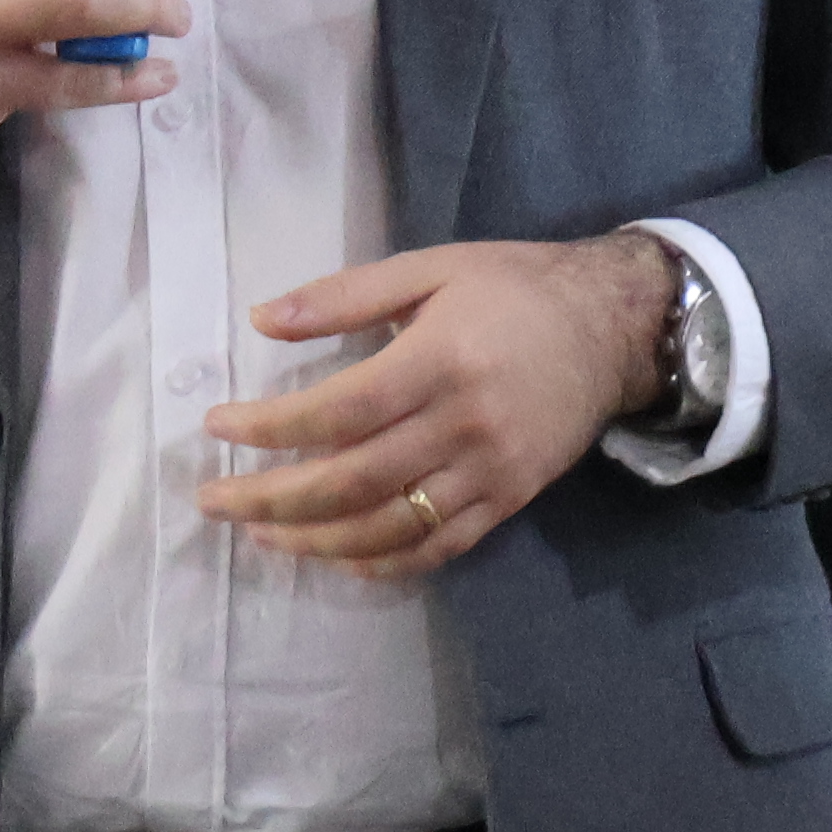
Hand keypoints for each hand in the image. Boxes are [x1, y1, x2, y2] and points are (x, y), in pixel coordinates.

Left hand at [194, 234, 677, 579]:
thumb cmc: (516, 289)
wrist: (616, 328)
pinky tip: (340, 560)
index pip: (338, 411)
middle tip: (215, 501)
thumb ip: (346, 294)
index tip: (217, 428)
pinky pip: (441, 546)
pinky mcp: (510, 499)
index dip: (270, 428)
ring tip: (262, 536)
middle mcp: (463, 425)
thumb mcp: (432, 268)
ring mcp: (490, 471)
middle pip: (352, 481)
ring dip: (315, 541)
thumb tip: (262, 320)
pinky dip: (385, 563)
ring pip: (390, 526)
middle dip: (272, 499)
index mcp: (439, 361)